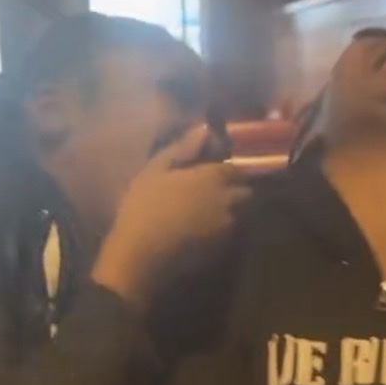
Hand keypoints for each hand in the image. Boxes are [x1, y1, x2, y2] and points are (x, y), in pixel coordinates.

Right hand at [92, 127, 251, 312]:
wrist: (141, 255)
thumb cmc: (143, 207)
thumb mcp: (155, 170)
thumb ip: (182, 148)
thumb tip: (204, 129)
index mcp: (213, 177)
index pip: (235, 168)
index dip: (227, 169)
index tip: (215, 171)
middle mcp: (227, 199)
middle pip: (244, 191)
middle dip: (236, 189)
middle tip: (215, 191)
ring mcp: (226, 226)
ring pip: (239, 213)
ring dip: (231, 209)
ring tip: (209, 211)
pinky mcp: (221, 248)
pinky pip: (229, 233)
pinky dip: (222, 228)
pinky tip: (203, 229)